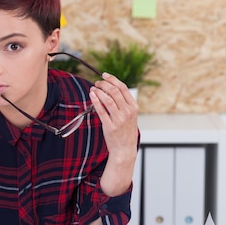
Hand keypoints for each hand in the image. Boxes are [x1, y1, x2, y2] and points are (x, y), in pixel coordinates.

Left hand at [89, 73, 138, 195]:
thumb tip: (111, 89)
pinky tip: (91, 95)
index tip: (104, 75)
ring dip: (99, 91)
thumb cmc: (125, 131)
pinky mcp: (110, 126)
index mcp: (134, 107)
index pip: (123, 88)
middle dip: (104, 84)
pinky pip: (101, 110)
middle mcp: (128, 112)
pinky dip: (95, 101)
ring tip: (93, 88)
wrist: (125, 149)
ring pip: (108, 99)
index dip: (112, 79)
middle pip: (114, 91)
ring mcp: (119, 119)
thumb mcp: (130, 116)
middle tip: (97, 83)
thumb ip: (123, 103)